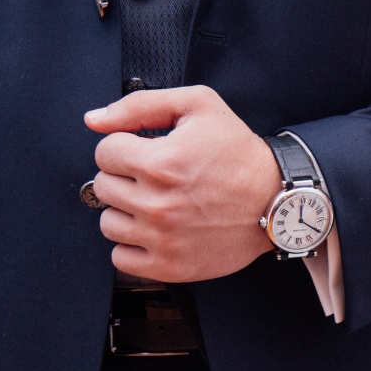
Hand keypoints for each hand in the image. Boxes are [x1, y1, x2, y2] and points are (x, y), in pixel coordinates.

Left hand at [85, 86, 280, 282]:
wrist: (276, 201)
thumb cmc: (240, 154)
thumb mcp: (199, 106)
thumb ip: (140, 105)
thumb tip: (94, 120)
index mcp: (160, 163)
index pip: (104, 152)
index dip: (125, 147)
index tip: (146, 152)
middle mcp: (158, 203)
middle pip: (103, 187)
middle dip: (125, 178)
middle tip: (155, 178)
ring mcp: (162, 238)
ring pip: (108, 224)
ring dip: (126, 212)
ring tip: (155, 204)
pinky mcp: (170, 266)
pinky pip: (121, 259)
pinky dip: (133, 246)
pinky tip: (156, 231)